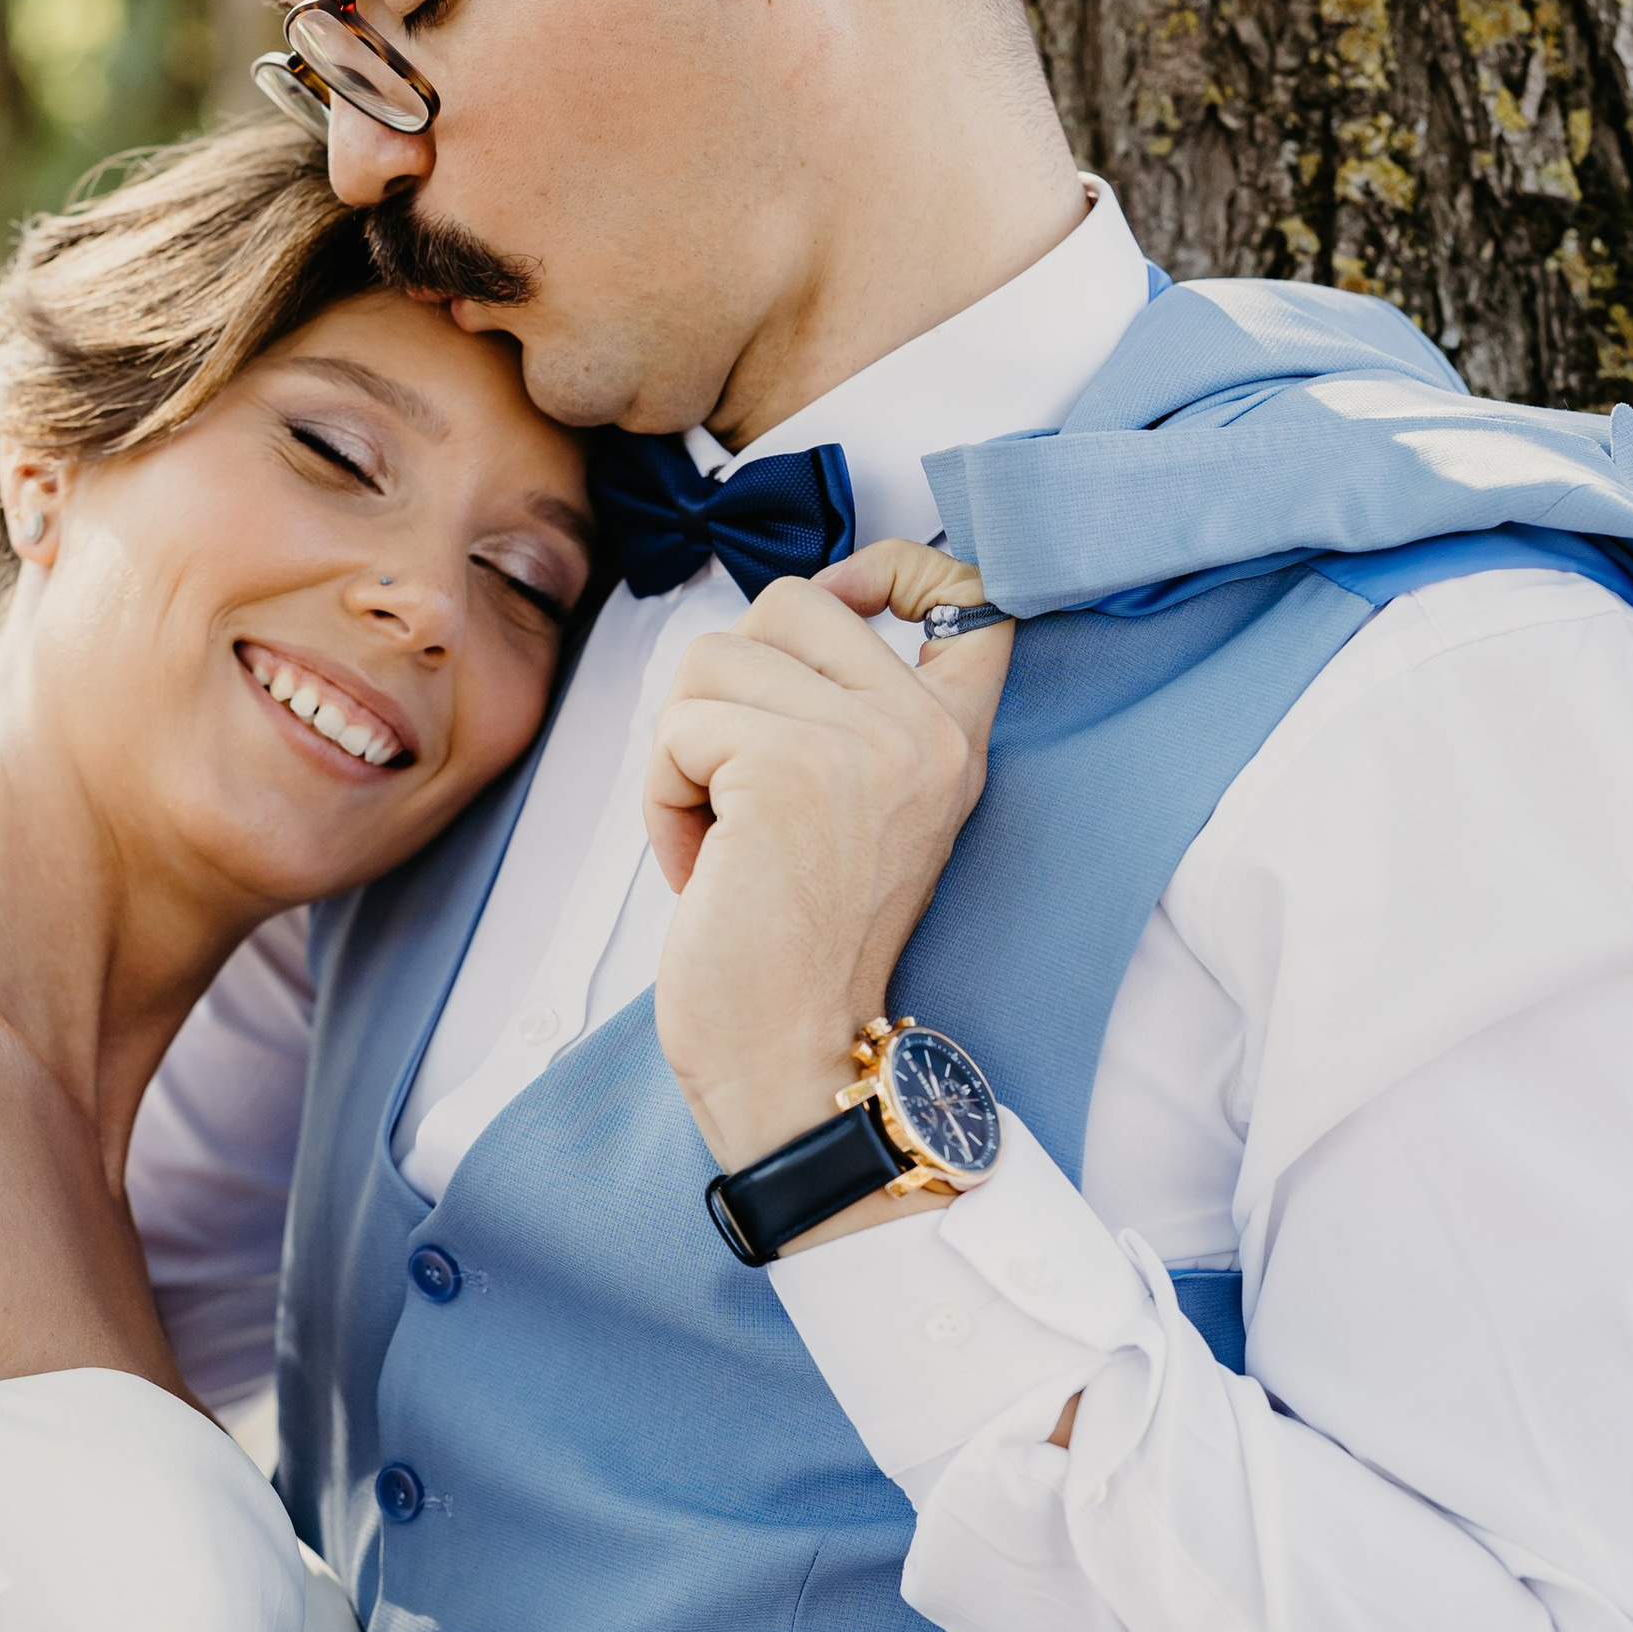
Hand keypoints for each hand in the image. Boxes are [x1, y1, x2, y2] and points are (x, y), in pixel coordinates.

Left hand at [645, 542, 1013, 1201]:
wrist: (796, 1063)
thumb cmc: (799, 953)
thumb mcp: (859, 814)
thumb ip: (848, 715)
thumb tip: (789, 612)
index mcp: (954, 742)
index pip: (968, 597)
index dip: (895, 569)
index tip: (854, 599)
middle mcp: (925, 730)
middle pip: (787, 602)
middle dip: (728, 690)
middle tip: (740, 795)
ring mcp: (862, 741)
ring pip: (713, 657)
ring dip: (685, 752)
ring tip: (723, 841)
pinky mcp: (784, 764)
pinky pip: (678, 726)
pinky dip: (664, 798)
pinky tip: (705, 866)